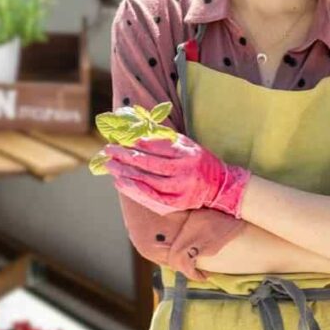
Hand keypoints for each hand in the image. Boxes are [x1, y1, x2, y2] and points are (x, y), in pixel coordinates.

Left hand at [102, 133, 251, 217]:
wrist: (220, 186)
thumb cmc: (198, 161)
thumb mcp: (186, 144)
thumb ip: (164, 137)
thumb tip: (138, 126)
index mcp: (187, 153)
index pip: (158, 146)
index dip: (137, 142)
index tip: (120, 138)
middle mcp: (185, 171)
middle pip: (150, 163)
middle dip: (126, 156)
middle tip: (109, 150)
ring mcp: (182, 189)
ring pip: (148, 181)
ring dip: (126, 173)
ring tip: (110, 166)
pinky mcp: (178, 203)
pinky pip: (152, 198)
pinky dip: (135, 190)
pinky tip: (121, 183)